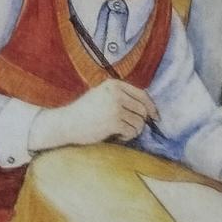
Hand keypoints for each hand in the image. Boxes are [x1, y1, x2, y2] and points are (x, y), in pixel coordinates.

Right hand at [30, 79, 159, 150]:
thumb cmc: (85, 113)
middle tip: (129, 128)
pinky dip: (126, 137)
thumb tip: (150, 110)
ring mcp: (115, 107)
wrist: (66, 123)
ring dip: (132, 131)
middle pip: (143, 110)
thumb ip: (122, 97)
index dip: (151, 107)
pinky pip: (132, 132)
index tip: (155, 118)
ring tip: (118, 131)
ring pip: (139, 123)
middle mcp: (115, 93)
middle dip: (140, 122)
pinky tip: (114, 135)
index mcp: (113, 84)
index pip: (142, 94)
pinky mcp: (114, 121)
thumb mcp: (102, 96)